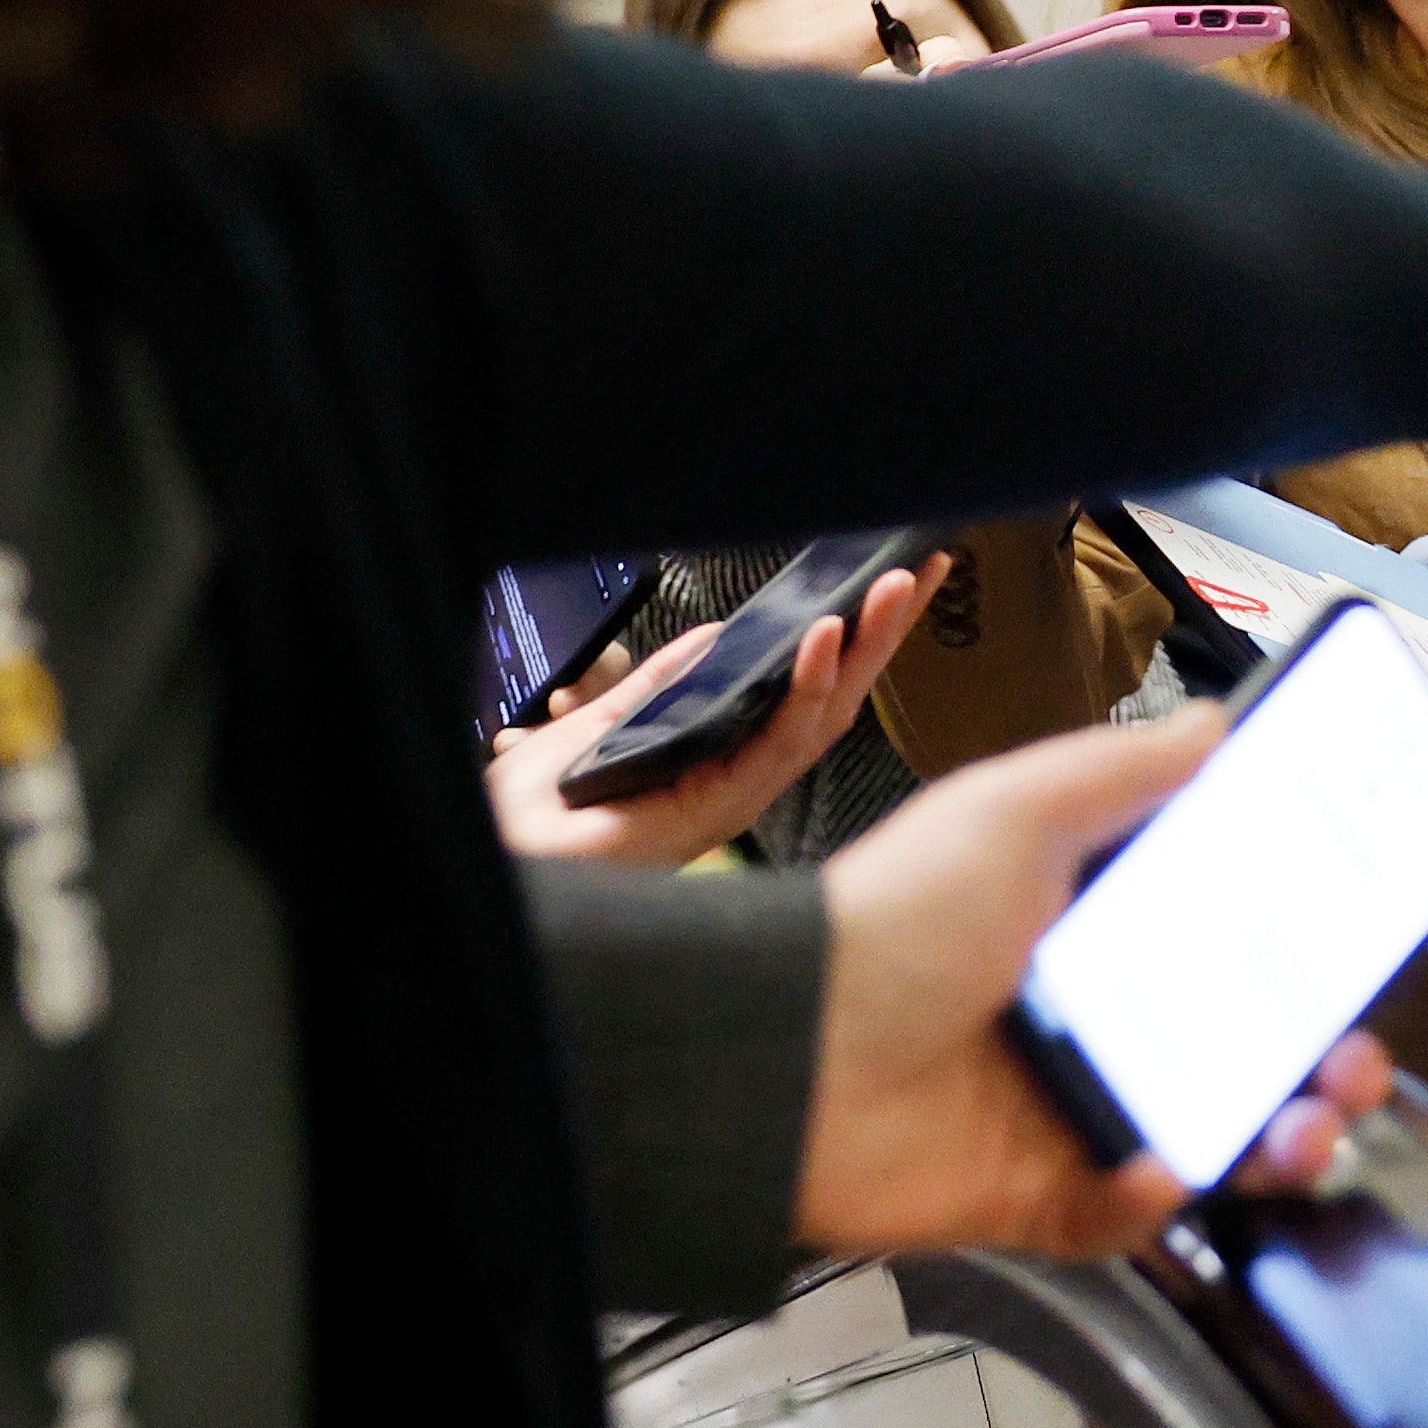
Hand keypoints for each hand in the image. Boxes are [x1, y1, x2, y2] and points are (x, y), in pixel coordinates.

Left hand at [483, 559, 944, 873]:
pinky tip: (822, 638)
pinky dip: (807, 685)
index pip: (808, 689)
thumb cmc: (542, 808)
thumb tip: (716, 635)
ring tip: (893, 587)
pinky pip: (782, 738)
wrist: (505, 856)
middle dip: (884, 633)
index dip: (854, 639)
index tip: (886, 582)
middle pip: (837, 696)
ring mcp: (742, 790)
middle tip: (923, 571)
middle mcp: (746, 775)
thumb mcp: (605, 719)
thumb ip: (663, 683)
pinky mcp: (726, 803)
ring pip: (827, 714)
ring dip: (865, 648)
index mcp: (726, 754)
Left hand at [792, 711, 1395, 1256]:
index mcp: (1095, 923)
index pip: (1234, 931)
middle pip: (1251, 1045)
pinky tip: (1167, 1161)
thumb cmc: (886, 923)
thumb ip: (1124, 767)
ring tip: (1306, 1126)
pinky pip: (1132, 1211)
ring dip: (1283, 1137)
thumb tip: (1217, 725)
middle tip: (1356, 1059)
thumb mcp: (1012, 809)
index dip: (1307, 941)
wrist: (788, 1051)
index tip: (1364, 939)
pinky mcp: (1044, 1191)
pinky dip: (1161, 1197)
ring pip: (1217, 1136)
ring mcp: (1073, 1106)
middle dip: (1328, 1059)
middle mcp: (1095, 1015)